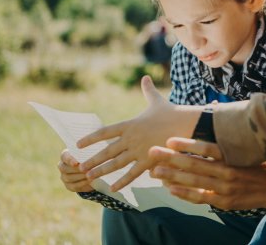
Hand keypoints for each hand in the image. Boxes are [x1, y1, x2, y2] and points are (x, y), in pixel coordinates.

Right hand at [57, 149, 93, 191]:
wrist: (92, 171)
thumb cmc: (90, 157)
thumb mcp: (89, 153)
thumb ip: (88, 152)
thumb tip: (93, 151)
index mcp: (65, 155)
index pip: (64, 156)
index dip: (69, 160)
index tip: (76, 163)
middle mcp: (62, 166)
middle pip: (64, 168)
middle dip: (76, 169)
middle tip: (87, 169)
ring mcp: (64, 177)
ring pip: (68, 177)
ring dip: (80, 176)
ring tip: (90, 174)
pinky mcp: (69, 186)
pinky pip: (73, 186)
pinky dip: (82, 183)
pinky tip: (89, 180)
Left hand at [77, 76, 200, 191]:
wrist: (186, 123)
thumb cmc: (171, 112)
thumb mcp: (157, 100)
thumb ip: (148, 91)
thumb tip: (146, 77)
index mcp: (130, 125)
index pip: (105, 132)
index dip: (91, 138)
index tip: (79, 143)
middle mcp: (131, 138)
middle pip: (107, 151)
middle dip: (93, 159)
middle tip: (79, 166)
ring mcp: (139, 150)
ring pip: (116, 163)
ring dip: (101, 171)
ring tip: (89, 177)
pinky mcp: (149, 160)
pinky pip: (132, 173)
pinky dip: (122, 181)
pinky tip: (112, 188)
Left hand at [149, 137, 265, 210]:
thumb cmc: (258, 160)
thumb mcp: (246, 143)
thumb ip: (226, 129)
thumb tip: (212, 103)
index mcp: (233, 155)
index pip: (207, 148)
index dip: (187, 144)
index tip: (169, 139)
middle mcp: (228, 172)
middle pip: (195, 165)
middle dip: (171, 159)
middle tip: (153, 152)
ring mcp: (226, 188)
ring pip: (194, 182)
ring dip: (173, 176)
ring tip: (155, 171)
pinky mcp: (225, 202)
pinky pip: (200, 198)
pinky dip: (185, 193)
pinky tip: (170, 189)